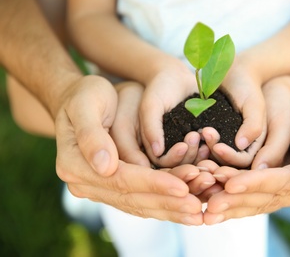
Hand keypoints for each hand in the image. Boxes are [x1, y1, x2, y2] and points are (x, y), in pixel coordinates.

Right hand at [55, 75, 202, 224]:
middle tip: (197, 208)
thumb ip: (91, 135)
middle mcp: (84, 183)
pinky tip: (183, 208)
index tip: (183, 187)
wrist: (79, 100)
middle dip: (167, 202)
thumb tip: (105, 167)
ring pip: (138, 204)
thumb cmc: (84, 95)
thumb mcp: (85, 105)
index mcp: (74, 165)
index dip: (153, 184)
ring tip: (197, 213)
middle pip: (131, 197)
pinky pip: (139, 200)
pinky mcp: (111, 187)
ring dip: (169, 209)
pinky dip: (163, 204)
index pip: (120, 180)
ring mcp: (97, 188)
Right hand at [139, 62, 206, 167]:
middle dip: (189, 156)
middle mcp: (166, 149)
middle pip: (178, 165)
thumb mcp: (151, 105)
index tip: (182, 146)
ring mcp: (181, 145)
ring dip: (200, 154)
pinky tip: (214, 137)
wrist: (177, 76)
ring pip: (192, 160)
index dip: (172, 159)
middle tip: (196, 138)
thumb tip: (157, 152)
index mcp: (150, 145)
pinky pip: (202, 150)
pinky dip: (209, 147)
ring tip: (207, 138)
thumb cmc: (159, 88)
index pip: (161, 163)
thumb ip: (151, 127)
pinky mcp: (195, 139)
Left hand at [202, 63, 265, 167]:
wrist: (231, 74)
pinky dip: (196, 144)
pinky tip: (190, 134)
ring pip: (213, 157)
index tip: (217, 147)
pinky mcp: (212, 137)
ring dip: (203, 149)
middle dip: (214, 153)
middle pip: (227, 163)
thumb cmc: (246, 86)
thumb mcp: (254, 103)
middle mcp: (241, 147)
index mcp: (256, 144)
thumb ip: (253, 124)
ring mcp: (225, 143)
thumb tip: (242, 145)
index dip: (230, 157)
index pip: (244, 161)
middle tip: (203, 135)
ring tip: (195, 133)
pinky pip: (203, 147)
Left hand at [202, 87, 289, 223]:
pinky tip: (211, 204)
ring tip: (207, 208)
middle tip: (210, 204)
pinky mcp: (275, 188)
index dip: (256, 184)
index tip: (229, 184)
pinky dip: (233, 200)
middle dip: (237, 200)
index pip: (284, 184)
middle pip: (267, 198)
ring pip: (257, 202)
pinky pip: (252, 197)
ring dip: (231, 206)